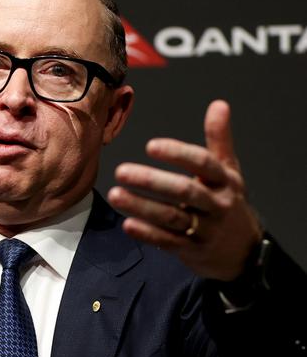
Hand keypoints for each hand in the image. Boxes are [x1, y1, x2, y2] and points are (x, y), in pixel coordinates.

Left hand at [107, 100, 262, 280]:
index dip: (178, 154)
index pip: (203, 164)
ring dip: (142, 207)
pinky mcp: (191, 250)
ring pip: (171, 217)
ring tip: (115, 194)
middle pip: (184, 191)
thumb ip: (219, 139)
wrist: (242, 251)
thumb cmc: (227, 202)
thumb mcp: (228, 171)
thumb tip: (218, 104)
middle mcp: (216, 205)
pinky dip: (147, 234)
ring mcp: (204, 230)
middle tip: (121, 170)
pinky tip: (127, 224)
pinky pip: (167, 241)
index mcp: (224, 181)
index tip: (150, 146)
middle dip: (152, 181)